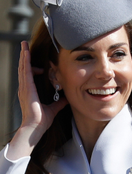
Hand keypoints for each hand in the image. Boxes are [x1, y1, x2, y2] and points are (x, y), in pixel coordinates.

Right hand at [7, 41, 67, 159]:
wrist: (35, 128)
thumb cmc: (42, 121)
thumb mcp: (54, 108)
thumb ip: (60, 102)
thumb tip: (67, 97)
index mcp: (30, 92)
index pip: (30, 75)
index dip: (32, 66)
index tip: (38, 62)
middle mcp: (25, 88)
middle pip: (24, 68)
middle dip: (25, 57)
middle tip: (25, 46)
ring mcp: (24, 88)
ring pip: (23, 68)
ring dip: (24, 56)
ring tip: (24, 45)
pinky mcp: (26, 89)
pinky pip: (25, 72)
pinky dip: (26, 62)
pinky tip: (27, 54)